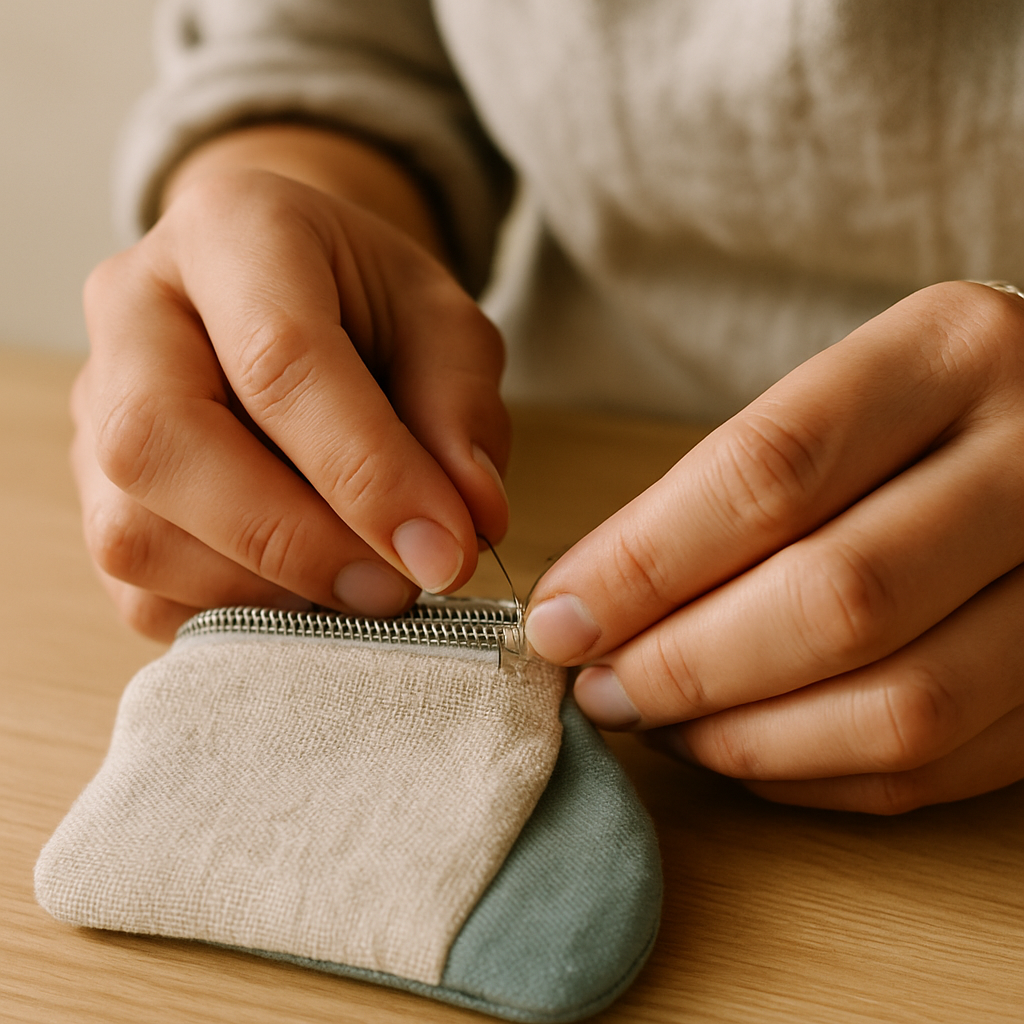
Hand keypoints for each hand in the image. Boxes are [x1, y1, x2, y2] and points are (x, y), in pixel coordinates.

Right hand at [73, 166, 508, 639]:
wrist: (289, 292)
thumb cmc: (368, 303)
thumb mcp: (442, 322)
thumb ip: (461, 408)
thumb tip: (470, 521)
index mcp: (230, 231)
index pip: (278, 359)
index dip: (367, 473)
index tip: (445, 551)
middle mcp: (133, 311)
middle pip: (164, 441)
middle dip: (295, 539)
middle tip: (397, 588)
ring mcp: (95, 405)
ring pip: (135, 532)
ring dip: (266, 588)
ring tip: (362, 588)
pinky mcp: (94, 490)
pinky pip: (137, 588)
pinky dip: (233, 615)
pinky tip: (306, 594)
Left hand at [525, 282, 1023, 812]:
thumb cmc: (912, 417)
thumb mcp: (831, 402)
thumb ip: (717, 494)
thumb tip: (586, 605)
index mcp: (950, 354)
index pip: (771, 473)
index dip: (644, 565)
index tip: (561, 619)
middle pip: (836, 598)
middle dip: (686, 666)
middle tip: (600, 687)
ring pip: (900, 705)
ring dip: (745, 738)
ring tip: (658, 722)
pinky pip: (940, 764)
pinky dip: (816, 775)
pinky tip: (742, 747)